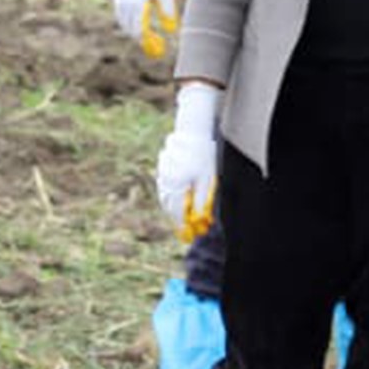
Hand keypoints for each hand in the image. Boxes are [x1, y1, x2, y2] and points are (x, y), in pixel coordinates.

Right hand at [154, 83, 221, 242]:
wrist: (191, 132)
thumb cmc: (202, 155)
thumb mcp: (206, 179)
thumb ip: (201, 200)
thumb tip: (199, 218)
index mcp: (177, 186)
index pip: (178, 213)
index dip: (182, 226)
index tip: (187, 237)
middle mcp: (166, 183)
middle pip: (170, 207)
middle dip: (177, 219)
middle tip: (185, 230)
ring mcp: (162, 175)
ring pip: (166, 198)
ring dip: (173, 209)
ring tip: (181, 217)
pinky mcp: (163, 169)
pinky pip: (165, 188)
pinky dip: (170, 197)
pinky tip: (177, 199)